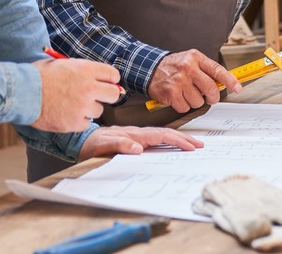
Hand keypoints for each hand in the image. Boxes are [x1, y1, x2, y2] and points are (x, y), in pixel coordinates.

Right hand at [32, 58, 123, 132]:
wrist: (22, 92)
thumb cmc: (39, 75)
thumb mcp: (63, 64)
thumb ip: (83, 70)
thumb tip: (99, 77)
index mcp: (87, 70)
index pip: (113, 75)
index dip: (110, 80)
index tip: (106, 83)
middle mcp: (89, 88)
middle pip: (114, 94)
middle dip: (107, 95)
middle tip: (96, 96)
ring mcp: (82, 107)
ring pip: (99, 111)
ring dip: (89, 109)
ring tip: (72, 104)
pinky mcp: (74, 123)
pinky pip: (86, 123)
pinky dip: (78, 121)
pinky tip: (65, 114)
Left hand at [78, 125, 203, 160]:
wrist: (80, 140)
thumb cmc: (91, 144)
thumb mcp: (102, 146)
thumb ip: (119, 145)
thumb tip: (137, 148)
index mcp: (134, 134)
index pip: (160, 136)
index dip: (177, 140)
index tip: (191, 146)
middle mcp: (137, 133)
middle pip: (165, 134)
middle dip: (184, 138)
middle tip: (200, 144)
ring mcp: (137, 135)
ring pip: (162, 135)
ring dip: (178, 139)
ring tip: (192, 144)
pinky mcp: (134, 140)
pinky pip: (155, 140)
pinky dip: (168, 141)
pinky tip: (173, 145)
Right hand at [148, 50, 242, 112]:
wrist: (149, 68)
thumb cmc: (172, 66)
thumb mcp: (190, 60)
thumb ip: (205, 70)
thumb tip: (223, 84)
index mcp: (195, 58)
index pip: (217, 70)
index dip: (230, 81)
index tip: (237, 88)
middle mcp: (188, 68)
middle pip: (210, 89)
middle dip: (213, 97)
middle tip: (210, 98)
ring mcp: (179, 81)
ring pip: (199, 101)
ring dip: (195, 101)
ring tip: (187, 93)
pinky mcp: (171, 94)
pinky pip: (186, 107)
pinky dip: (183, 106)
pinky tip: (178, 97)